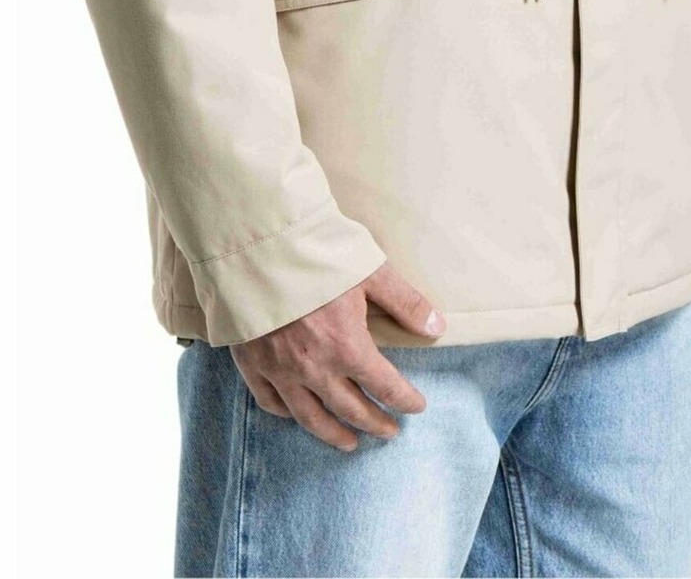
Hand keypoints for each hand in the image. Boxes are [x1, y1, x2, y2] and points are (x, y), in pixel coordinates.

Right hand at [229, 262, 447, 451]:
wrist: (257, 247)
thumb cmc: (317, 254)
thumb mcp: (370, 271)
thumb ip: (405, 302)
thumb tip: (438, 327)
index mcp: (347, 347)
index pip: (385, 386)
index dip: (405, 400)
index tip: (417, 406)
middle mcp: (314, 368)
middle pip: (351, 409)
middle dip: (374, 423)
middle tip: (389, 431)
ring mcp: (280, 370)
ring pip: (310, 417)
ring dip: (334, 434)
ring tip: (349, 443)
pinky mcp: (252, 363)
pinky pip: (271, 401)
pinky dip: (288, 414)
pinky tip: (298, 415)